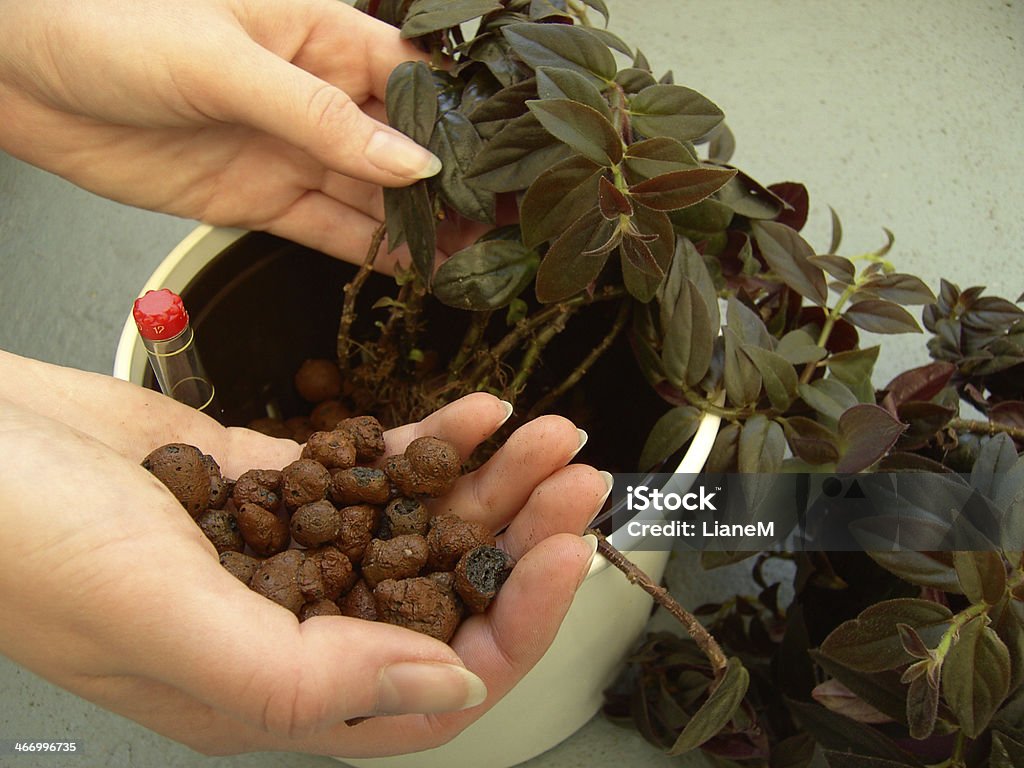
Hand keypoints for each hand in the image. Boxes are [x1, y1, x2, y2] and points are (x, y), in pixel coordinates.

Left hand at [0, 0, 487, 267]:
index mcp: (318, 36)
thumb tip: (409, 162)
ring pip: (371, 197)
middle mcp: (314, 97)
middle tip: (499, 230)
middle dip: (450, 189)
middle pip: (403, 150)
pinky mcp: (256, 198)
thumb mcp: (224, 61)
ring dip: (419, 229)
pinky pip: (327, 229)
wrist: (17, 70)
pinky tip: (412, 269)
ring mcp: (288, 151)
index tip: (504, 168)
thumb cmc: (106, 23)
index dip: (462, 125)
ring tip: (471, 260)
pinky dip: (368, 252)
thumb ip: (322, 116)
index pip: (414, 81)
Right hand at [0, 351, 607, 755]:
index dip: (514, 623)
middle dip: (520, 536)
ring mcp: (283, 547)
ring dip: (488, 480)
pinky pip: (370, 466)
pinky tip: (477, 413)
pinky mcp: (268, 479)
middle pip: (440, 591)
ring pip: (416, 522)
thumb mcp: (168, 624)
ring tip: (549, 434)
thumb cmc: (26, 545)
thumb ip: (309, 673)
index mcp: (274, 689)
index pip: (434, 683)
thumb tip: (447, 686)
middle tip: (578, 478)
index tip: (565, 552)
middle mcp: (291, 623)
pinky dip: (427, 439)